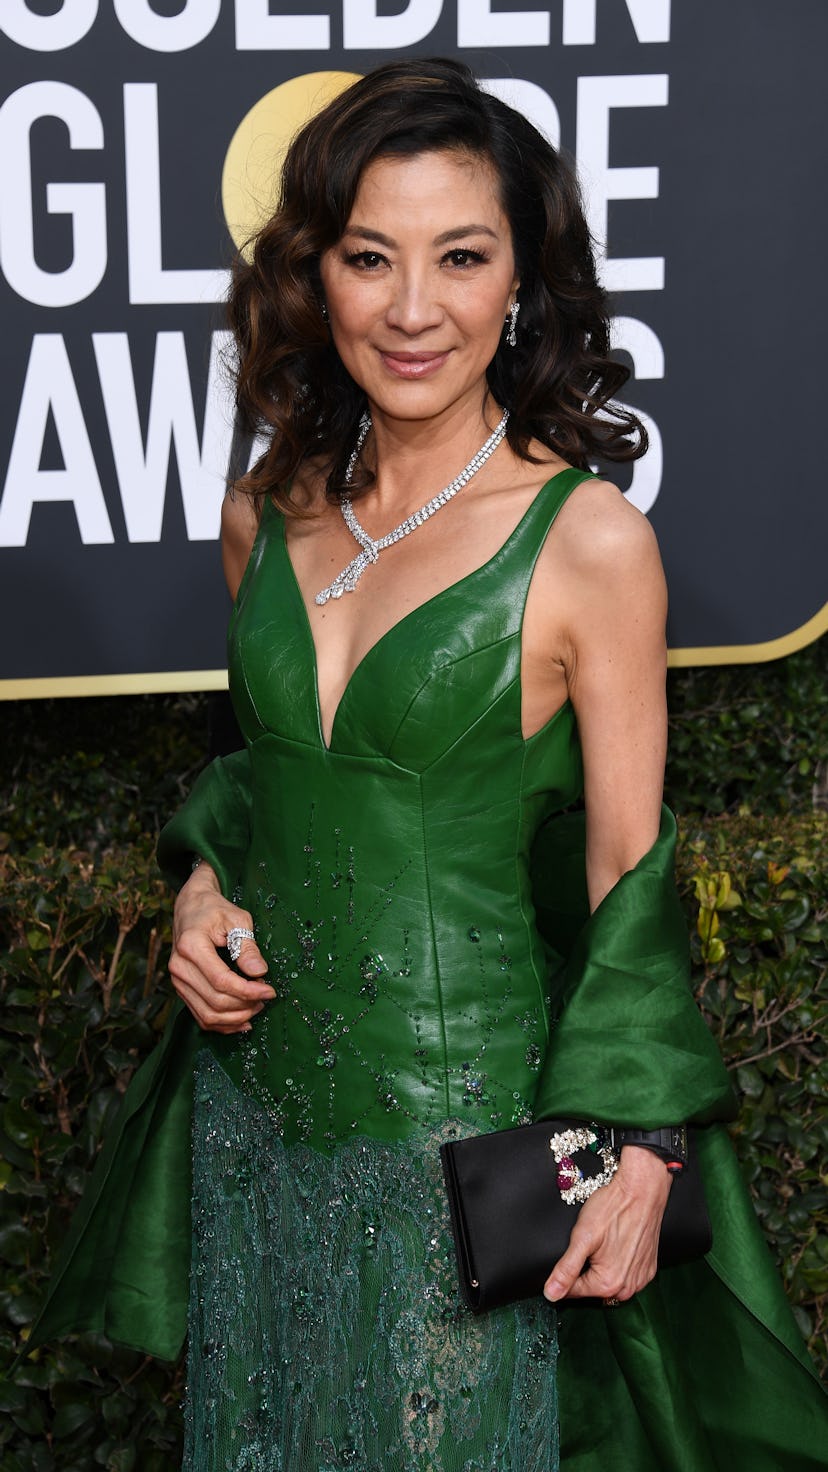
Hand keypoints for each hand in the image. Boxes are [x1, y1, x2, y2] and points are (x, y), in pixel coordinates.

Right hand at [168, 862, 274, 1033]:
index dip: (248, 991)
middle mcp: (179, 967)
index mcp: (191, 946)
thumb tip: (259, 972)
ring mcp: (177, 981)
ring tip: (257, 1007)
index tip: (270, 990)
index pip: (222, 980)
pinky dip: (222, 1024)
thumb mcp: (237, 919)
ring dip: (235, 1018)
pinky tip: (242, 1021)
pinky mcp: (182, 989)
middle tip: (266, 997)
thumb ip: (247, 947)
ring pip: (207, 1014)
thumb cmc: (215, 910)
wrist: (191, 907)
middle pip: (215, 1001)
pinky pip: (200, 1016)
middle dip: (245, 1006)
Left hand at [542, 1146, 672, 1302]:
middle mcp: (626, 1288)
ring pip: (609, 1283)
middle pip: (592, 1289)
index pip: (573, 1291)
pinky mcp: (648, 1269)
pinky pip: (626, 1276)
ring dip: (601, 1270)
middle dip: (584, 1272)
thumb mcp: (581, 1237)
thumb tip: (551, 1295)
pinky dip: (619, 1265)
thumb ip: (566, 1270)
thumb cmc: (613, 1209)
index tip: (567, 1255)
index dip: (563, 1274)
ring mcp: (640, 1280)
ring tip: (603, 1243)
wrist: (643, 1191)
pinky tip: (617, 1245)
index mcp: (607, 1284)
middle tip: (587, 1245)